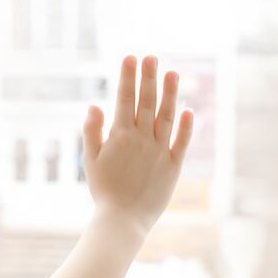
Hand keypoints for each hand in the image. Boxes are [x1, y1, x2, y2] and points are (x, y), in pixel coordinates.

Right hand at [82, 54, 193, 232]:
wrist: (123, 219)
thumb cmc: (103, 191)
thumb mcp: (90, 161)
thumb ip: (92, 132)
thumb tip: (94, 105)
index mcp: (120, 136)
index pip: (124, 100)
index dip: (127, 77)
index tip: (130, 58)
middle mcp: (142, 139)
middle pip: (147, 102)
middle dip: (148, 77)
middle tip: (151, 57)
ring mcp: (159, 151)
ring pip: (166, 116)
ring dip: (170, 93)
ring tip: (173, 72)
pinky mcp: (173, 166)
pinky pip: (181, 141)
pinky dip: (185, 125)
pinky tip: (187, 109)